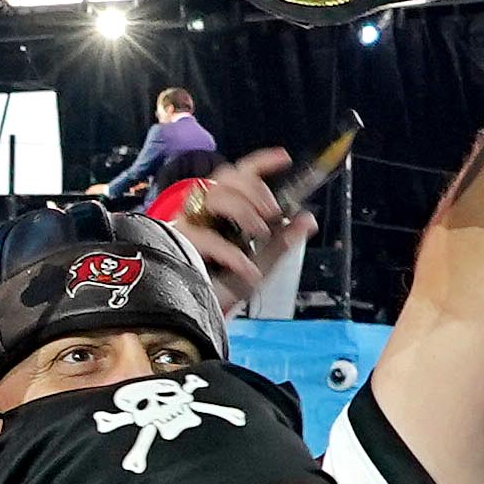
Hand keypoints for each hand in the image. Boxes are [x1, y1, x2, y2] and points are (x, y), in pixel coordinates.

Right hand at [157, 152, 311, 311]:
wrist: (192, 324)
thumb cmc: (220, 292)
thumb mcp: (259, 265)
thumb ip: (281, 242)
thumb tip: (308, 219)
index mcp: (222, 213)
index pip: (238, 176)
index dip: (261, 162)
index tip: (285, 159)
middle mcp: (202, 214)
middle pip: (225, 178)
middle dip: (254, 189)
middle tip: (272, 213)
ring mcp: (186, 226)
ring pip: (214, 196)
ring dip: (244, 210)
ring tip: (260, 235)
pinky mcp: (174, 244)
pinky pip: (205, 237)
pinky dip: (233, 253)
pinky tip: (248, 271)